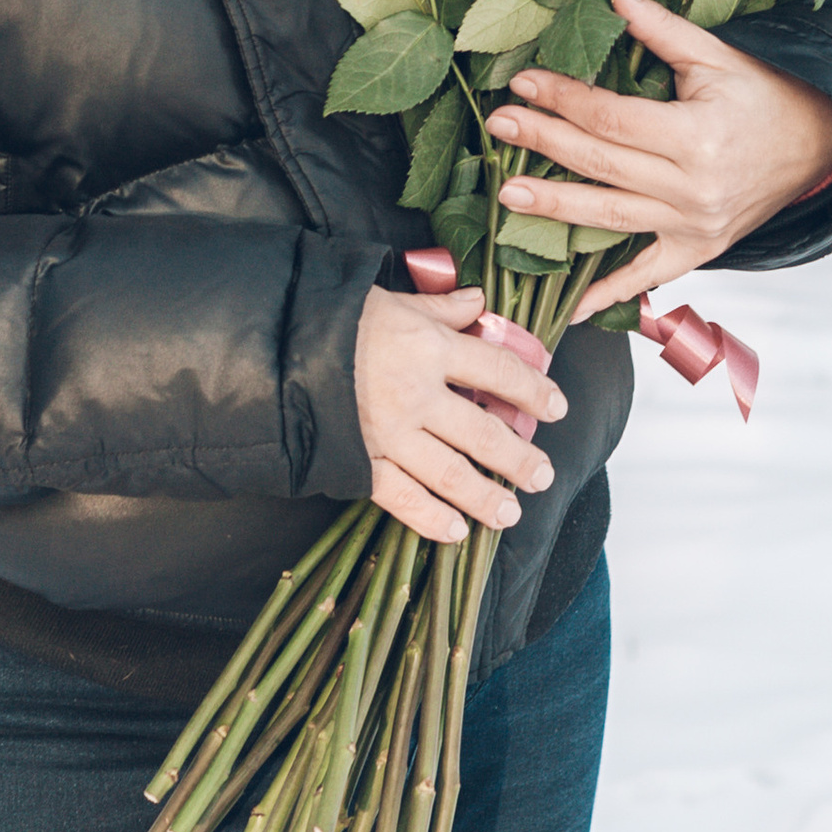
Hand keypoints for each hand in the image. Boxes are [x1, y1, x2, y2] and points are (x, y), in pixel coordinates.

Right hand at [354, 283, 569, 545]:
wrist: (275, 345)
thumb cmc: (338, 318)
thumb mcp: (394, 301)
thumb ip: (442, 307)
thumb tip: (479, 302)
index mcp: (430, 347)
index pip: (499, 372)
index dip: (534, 391)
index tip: (557, 408)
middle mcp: (417, 394)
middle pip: (483, 433)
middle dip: (519, 458)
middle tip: (543, 476)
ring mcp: (389, 434)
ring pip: (451, 475)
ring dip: (487, 497)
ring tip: (511, 512)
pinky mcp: (361, 462)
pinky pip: (403, 499)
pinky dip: (432, 520)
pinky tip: (457, 531)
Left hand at [487, 0, 831, 320]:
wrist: (816, 147)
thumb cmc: (762, 95)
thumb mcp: (714, 56)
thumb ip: (658, 28)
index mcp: (697, 136)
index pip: (612, 118)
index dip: (564, 99)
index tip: (523, 82)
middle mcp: (694, 188)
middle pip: (603, 166)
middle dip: (545, 143)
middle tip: (499, 126)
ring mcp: (695, 227)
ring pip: (611, 219)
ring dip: (555, 207)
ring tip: (508, 193)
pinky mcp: (698, 251)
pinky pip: (646, 276)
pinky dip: (607, 293)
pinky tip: (568, 306)